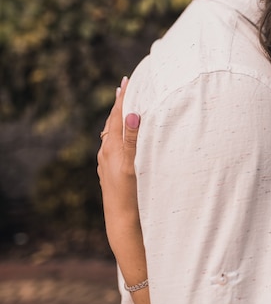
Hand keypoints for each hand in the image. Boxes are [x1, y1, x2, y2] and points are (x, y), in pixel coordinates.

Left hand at [97, 76, 140, 223]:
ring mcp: (107, 164)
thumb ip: (130, 140)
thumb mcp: (132, 165)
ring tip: (122, 109)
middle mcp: (106, 153)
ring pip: (111, 135)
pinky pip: (112, 147)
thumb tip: (130, 114)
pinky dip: (118, 135)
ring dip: (117, 120)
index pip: (117, 117)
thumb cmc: (130, 195)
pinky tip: (120, 140)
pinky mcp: (111, 173)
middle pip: (111, 123)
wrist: (122, 222)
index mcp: (111, 148)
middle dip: (119, 105)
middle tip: (125, 88)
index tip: (126, 81)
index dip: (123, 98)